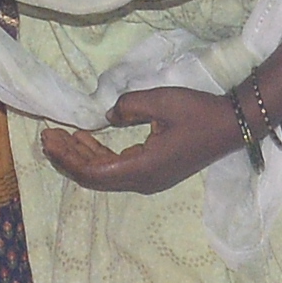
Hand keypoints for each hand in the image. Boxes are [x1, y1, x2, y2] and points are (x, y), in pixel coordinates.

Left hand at [38, 83, 247, 194]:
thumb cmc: (198, 112)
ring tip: (62, 136)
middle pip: (94, 177)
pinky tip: (87, 139)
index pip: (92, 172)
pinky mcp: (154, 172)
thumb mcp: (160, 101)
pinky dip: (99, 156)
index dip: (67, 157)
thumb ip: (128, 107)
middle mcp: (142, 181)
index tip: (50, 137)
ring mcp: (149, 179)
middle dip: (67, 158)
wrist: (233, 125)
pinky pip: (118, 169)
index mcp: (142, 168)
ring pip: (104, 175)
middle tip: (48, 136)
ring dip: (82, 157)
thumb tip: (107, 116)